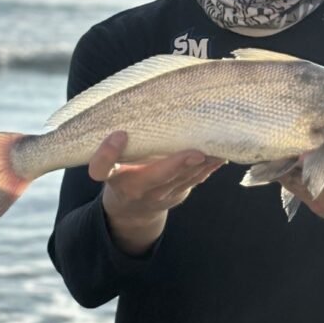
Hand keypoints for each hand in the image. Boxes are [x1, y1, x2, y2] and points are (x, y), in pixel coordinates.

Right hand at [89, 131, 224, 254]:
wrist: (132, 210)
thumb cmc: (122, 174)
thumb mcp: (112, 164)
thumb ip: (117, 148)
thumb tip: (135, 112)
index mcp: (114, 176)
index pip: (103, 168)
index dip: (107, 153)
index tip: (118, 135)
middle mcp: (136, 188)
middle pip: (156, 176)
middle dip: (177, 164)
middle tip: (195, 153)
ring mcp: (159, 194)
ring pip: (183, 178)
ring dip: (201, 164)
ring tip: (216, 147)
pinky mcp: (178, 194)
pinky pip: (195, 179)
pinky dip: (209, 166)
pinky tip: (221, 153)